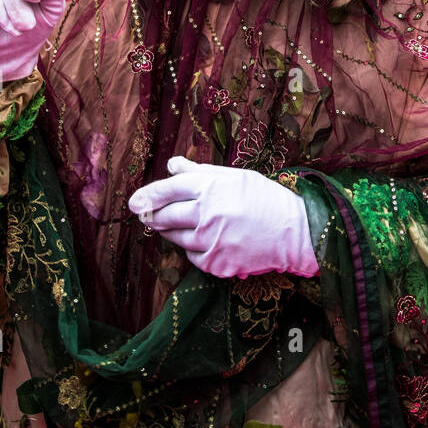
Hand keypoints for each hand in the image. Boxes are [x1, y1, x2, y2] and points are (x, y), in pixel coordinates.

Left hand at [128, 157, 319, 279]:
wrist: (294, 231)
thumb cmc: (264, 198)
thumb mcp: (234, 177)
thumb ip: (199, 172)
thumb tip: (172, 164)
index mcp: (210, 188)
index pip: (167, 189)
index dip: (147, 195)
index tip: (133, 202)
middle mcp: (206, 214)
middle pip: (164, 216)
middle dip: (154, 216)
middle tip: (149, 215)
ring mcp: (210, 241)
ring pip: (175, 238)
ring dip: (173, 232)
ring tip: (192, 224)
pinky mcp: (215, 263)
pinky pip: (192, 256)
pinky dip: (194, 248)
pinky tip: (211, 240)